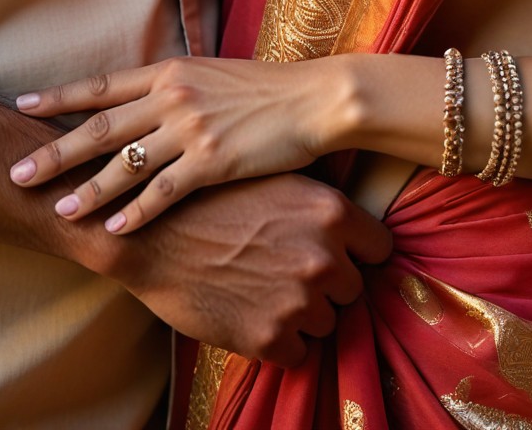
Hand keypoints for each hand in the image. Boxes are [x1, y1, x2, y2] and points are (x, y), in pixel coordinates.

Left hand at [9, 56, 352, 230]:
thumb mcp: (212, 76)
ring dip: (88, 189)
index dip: (60, 97)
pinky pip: (164, 192)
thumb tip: (144, 100)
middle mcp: (171, 96)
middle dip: (54, 151)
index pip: (102, 85)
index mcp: (168, 72)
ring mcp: (191, 129)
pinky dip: (136, 212)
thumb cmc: (266, 89)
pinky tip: (114, 229)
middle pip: (100, 127)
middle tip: (16, 172)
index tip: (23, 104)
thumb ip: (174, 89)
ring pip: (125, 165)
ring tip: (58, 210)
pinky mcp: (213, 161)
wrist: (313, 98)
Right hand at [96, 173, 391, 368]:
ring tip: (260, 286)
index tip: (341, 253)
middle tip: (285, 268)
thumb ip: (318, 203)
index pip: (381, 247)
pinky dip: (279, 340)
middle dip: (326, 283)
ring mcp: (299, 301)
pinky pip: (298, 352)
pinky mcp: (271, 339)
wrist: (151, 232)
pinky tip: (250, 310)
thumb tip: (351, 223)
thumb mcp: (273, 179)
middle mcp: (323, 257)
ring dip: (302, 312)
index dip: (359, 252)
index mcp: (329, 212)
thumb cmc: (211, 198)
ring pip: (326, 321)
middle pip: (353, 287)